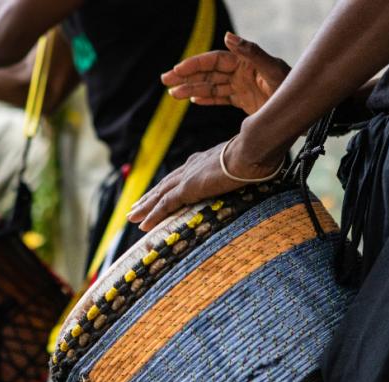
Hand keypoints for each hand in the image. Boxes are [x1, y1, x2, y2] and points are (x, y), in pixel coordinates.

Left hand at [127, 138, 285, 230]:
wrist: (253, 151)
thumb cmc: (256, 156)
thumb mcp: (246, 165)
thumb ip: (242, 171)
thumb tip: (256, 176)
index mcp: (203, 161)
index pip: (179, 177)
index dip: (167, 188)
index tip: (158, 195)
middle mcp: (191, 167)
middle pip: (164, 186)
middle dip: (149, 198)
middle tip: (136, 208)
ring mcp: (188, 177)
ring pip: (159, 195)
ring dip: (145, 207)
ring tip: (132, 217)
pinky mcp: (188, 188)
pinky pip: (165, 205)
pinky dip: (152, 214)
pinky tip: (142, 224)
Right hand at [161, 32, 290, 114]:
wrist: (304, 114)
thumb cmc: (292, 90)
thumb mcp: (273, 71)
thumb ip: (251, 53)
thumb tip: (228, 36)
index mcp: (246, 62)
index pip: (214, 61)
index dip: (195, 65)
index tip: (177, 71)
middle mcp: (242, 72)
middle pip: (208, 73)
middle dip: (186, 76)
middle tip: (165, 80)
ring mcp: (242, 87)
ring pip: (211, 87)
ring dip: (192, 89)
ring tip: (173, 94)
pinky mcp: (245, 101)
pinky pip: (221, 98)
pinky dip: (207, 99)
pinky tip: (192, 100)